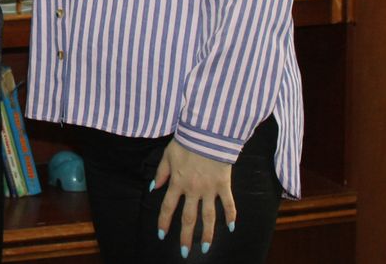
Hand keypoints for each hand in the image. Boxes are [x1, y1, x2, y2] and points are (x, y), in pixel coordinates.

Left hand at [153, 140, 236, 256]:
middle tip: (184, 252)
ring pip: (208, 216)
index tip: (162, 235)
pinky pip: (228, 204)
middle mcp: (193, 190)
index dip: (164, 222)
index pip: (168, 207)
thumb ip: (161, 173)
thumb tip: (154, 188)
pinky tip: (231, 228)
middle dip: (186, 236)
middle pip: (188, 218)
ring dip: (207, 234)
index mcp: (177, 183)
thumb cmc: (186, 142)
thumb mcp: (167, 155)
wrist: (207, 133)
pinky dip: (230, 216)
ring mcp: (210, 189)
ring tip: (205, 248)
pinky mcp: (224, 185)